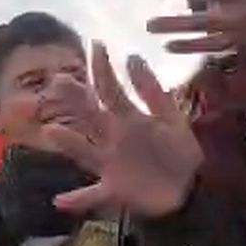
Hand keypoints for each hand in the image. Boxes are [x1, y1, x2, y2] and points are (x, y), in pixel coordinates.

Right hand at [43, 42, 202, 218]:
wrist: (193, 188)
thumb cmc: (180, 152)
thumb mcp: (172, 119)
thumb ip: (152, 93)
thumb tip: (133, 56)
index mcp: (129, 119)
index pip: (110, 90)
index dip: (103, 68)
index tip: (95, 44)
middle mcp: (113, 139)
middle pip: (90, 116)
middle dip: (75, 99)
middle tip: (59, 80)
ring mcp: (110, 164)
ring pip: (85, 151)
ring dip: (69, 142)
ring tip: (51, 131)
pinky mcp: (114, 189)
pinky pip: (92, 195)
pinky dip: (76, 199)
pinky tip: (58, 201)